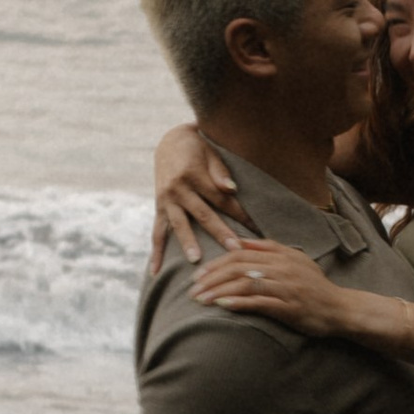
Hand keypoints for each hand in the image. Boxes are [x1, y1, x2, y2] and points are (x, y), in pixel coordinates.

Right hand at [150, 124, 251, 271]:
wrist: (169, 142)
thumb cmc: (198, 147)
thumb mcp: (210, 151)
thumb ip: (220, 172)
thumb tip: (231, 189)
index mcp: (194, 174)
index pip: (222, 199)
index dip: (240, 214)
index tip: (257, 228)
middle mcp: (178, 189)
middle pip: (203, 214)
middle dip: (220, 232)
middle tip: (235, 249)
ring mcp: (166, 200)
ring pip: (179, 225)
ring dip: (187, 243)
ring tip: (196, 260)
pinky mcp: (159, 208)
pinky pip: (156, 233)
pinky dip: (156, 253)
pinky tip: (156, 272)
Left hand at [186, 239, 350, 336]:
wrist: (340, 309)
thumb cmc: (315, 286)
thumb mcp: (294, 260)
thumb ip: (266, 248)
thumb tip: (236, 241)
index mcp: (281, 255)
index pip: (241, 254)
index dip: (217, 263)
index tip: (198, 274)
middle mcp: (282, 268)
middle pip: (239, 267)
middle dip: (211, 278)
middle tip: (192, 289)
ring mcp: (286, 287)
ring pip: (245, 283)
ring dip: (218, 291)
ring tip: (199, 300)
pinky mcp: (289, 307)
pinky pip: (259, 302)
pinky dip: (238, 302)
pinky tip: (222, 305)